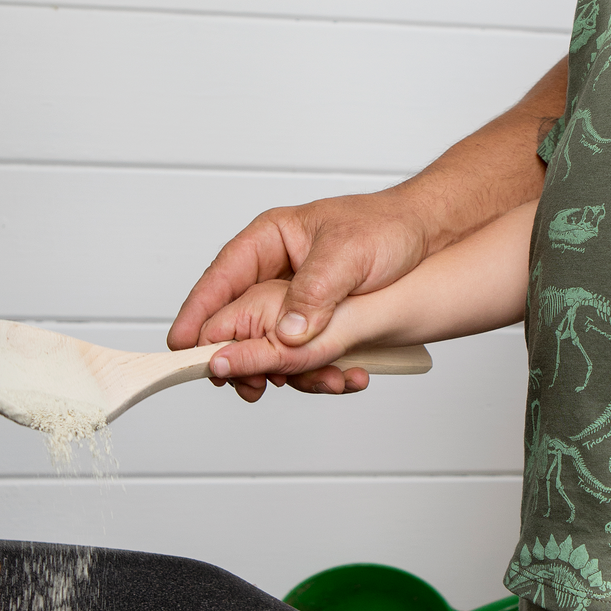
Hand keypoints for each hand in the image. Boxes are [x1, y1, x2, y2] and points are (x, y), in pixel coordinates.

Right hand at [166, 191, 429, 399]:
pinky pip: (303, 351)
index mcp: (270, 240)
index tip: (180, 345)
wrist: (430, 235)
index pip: (220, 278)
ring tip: (296, 383)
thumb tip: (285, 335)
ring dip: (283, 368)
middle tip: (245, 382)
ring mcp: (295, 299)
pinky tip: (335, 378)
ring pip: (269, 342)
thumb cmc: (388, 226)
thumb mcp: (348, 254)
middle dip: (239, 354)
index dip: (197, 313)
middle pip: (236, 318)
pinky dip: (314, 369)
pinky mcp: (318, 322)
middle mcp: (275, 271)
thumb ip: (313, 293)